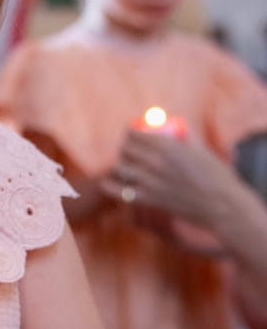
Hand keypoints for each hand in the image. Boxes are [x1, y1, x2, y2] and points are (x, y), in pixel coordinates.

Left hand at [101, 130, 227, 223]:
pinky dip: (110, 187)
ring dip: (119, 166)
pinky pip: (119, 192)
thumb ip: (186, 135)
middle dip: (124, 148)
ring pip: (120, 168)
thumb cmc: (215, 175)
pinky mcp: (148, 199)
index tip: (131, 135)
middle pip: (125, 149)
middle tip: (128, 151)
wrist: (220, 204)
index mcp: (167, 145)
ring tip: (123, 167)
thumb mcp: (201, 148)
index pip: (134, 134)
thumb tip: (178, 124)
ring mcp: (149, 181)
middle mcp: (154, 162)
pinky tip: (107, 184)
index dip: (129, 133)